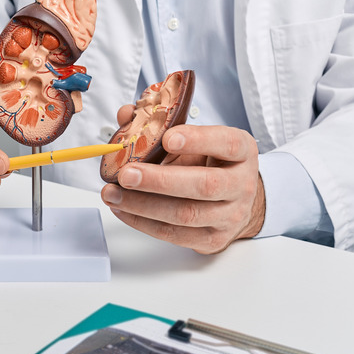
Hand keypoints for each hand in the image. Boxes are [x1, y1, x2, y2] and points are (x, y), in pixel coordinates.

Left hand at [101, 107, 264, 253]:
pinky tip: (122, 209)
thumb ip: (162, 126)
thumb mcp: (195, 140)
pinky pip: (174, 234)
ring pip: (186, 214)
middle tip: (126, 174)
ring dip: (142, 205)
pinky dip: (142, 222)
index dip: (198, 140)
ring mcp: (229, 216)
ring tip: (113, 193)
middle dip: (159, 181)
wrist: (235, 201)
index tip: (168, 138)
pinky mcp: (212, 239)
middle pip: (203, 186)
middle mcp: (240, 184)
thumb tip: (126, 114)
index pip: (226, 144)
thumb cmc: (210, 165)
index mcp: (240, 152)